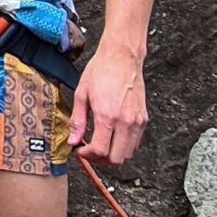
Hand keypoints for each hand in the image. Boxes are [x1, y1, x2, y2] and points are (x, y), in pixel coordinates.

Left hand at [70, 43, 147, 170]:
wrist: (122, 56)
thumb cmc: (101, 70)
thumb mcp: (82, 94)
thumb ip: (77, 121)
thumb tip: (73, 140)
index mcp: (107, 115)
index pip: (100, 151)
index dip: (87, 155)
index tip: (79, 150)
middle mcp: (125, 121)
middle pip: (116, 159)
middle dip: (100, 160)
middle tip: (89, 151)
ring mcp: (137, 121)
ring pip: (127, 154)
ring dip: (112, 154)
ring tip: (100, 143)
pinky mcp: (143, 118)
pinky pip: (135, 143)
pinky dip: (123, 146)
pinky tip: (112, 136)